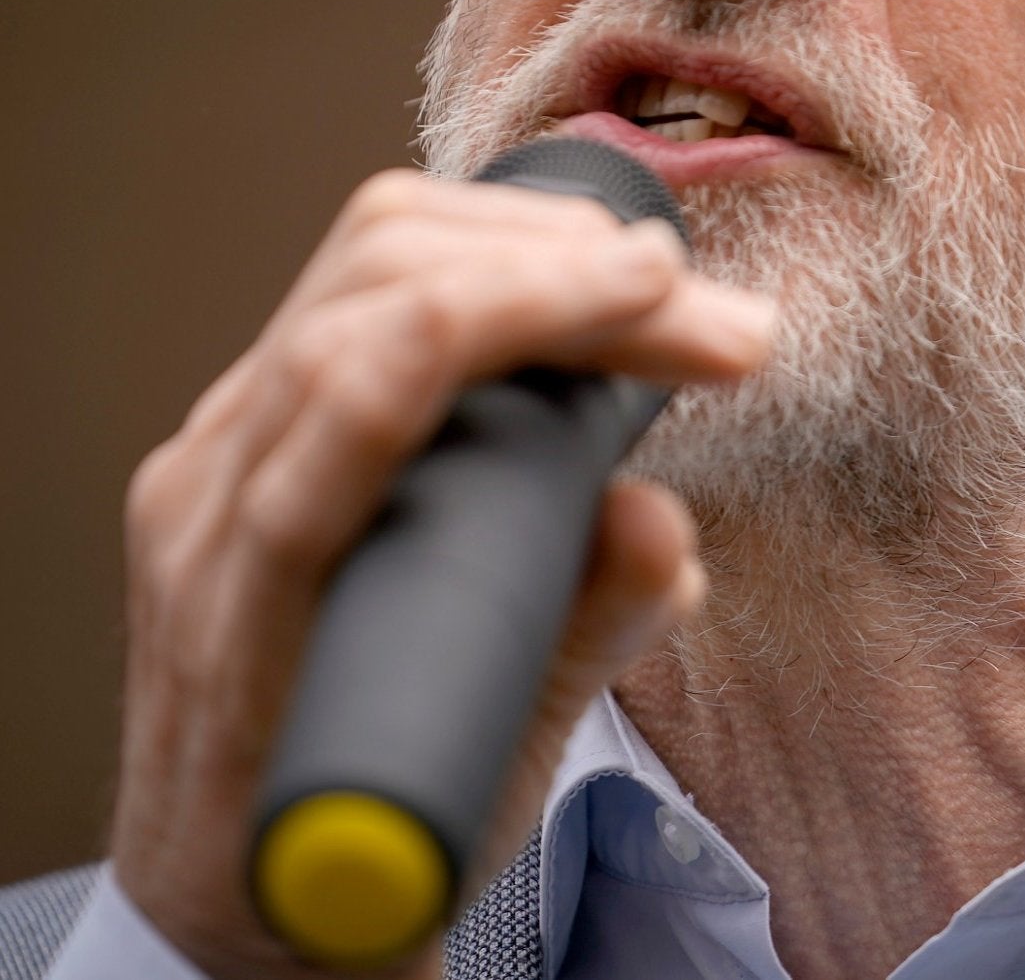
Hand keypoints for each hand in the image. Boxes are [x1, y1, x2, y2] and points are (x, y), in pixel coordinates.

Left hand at [111, 169, 773, 979]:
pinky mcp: (256, 428)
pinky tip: (561, 280)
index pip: (363, 380)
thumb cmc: (345, 863)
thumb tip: (660, 519)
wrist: (232, 894)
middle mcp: (209, 492)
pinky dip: (481, 253)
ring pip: (361, 255)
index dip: (522, 308)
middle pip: (372, 284)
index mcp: (241, 590)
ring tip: (652, 282)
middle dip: (561, 262)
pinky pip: (355, 283)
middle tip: (705, 307)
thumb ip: (575, 643)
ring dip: (527, 241)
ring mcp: (222, 449)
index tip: (661, 299)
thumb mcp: (478, 778)